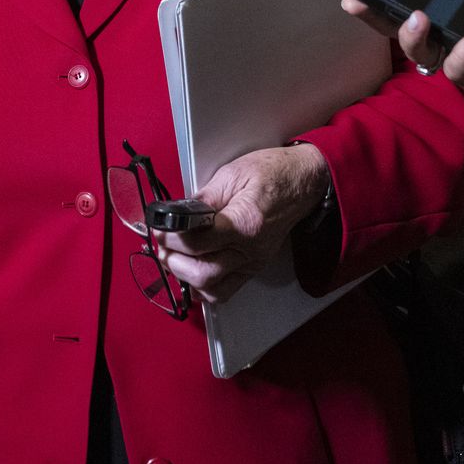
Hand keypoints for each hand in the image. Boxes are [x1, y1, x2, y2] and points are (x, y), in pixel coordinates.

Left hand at [158, 143, 328, 303]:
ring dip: (188, 279)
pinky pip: (226, 290)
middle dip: (175, 262)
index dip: (170, 237)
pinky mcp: (254, 266)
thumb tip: (177, 214)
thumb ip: (202, 199)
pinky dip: (205, 286)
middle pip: (203, 274)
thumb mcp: (232, 174)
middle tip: (163, 246)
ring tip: (176, 258)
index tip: (159, 228)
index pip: (197, 242)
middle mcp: (250, 249)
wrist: (304, 181)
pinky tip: (194, 270)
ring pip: (214, 291)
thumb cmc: (274, 173)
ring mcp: (253, 261)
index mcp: (244, 223)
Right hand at [343, 0, 463, 111]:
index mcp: (450, 12)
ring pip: (421, 53)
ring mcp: (458, 59)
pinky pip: (458, 69)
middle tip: (360, 3)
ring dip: (413, 36)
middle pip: (400, 30)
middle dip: (375, 17)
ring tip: (419, 18)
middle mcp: (447, 36)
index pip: (407, 3)